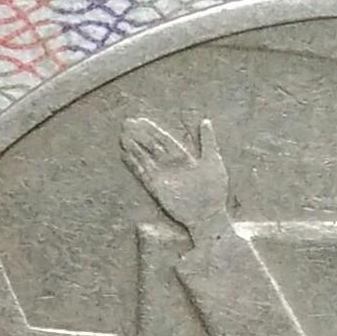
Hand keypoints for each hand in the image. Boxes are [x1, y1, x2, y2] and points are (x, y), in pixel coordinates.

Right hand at [120, 115, 229, 238]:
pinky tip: (125, 155)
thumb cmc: (214, 190)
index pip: (165, 140)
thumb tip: (205, 121)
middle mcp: (171, 165)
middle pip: (152, 146)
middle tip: (126, 123)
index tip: (140, 120)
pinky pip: (143, 174)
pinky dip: (134, 165)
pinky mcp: (157, 189)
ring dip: (134, 148)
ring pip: (145, 158)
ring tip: (122, 137)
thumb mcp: (213, 162)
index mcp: (184, 157)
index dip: (152, 130)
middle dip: (139, 136)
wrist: (208, 215)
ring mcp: (163, 177)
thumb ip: (208, 142)